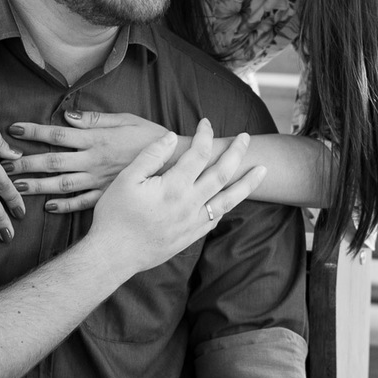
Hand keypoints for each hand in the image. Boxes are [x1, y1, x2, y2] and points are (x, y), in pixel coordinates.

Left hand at [4, 110, 167, 213]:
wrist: (178, 162)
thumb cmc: (152, 137)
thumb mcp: (126, 119)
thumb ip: (96, 119)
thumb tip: (67, 117)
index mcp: (97, 139)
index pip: (58, 134)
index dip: (34, 131)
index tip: (13, 129)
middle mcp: (94, 161)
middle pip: (53, 161)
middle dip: (25, 162)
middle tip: (1, 164)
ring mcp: (100, 180)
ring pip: (62, 184)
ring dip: (37, 186)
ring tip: (15, 188)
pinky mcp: (108, 195)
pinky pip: (82, 203)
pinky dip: (64, 206)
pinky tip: (48, 207)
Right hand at [91, 118, 266, 273]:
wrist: (114, 255)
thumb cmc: (115, 215)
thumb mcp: (126, 179)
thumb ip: (152, 155)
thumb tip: (172, 136)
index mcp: (173, 186)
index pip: (198, 153)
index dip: (204, 135)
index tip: (205, 123)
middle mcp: (189, 204)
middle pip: (222, 173)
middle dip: (237, 152)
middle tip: (246, 137)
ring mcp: (193, 222)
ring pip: (229, 199)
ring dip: (248, 182)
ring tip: (263, 169)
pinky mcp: (192, 236)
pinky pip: (217, 218)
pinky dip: (229, 205)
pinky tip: (235, 197)